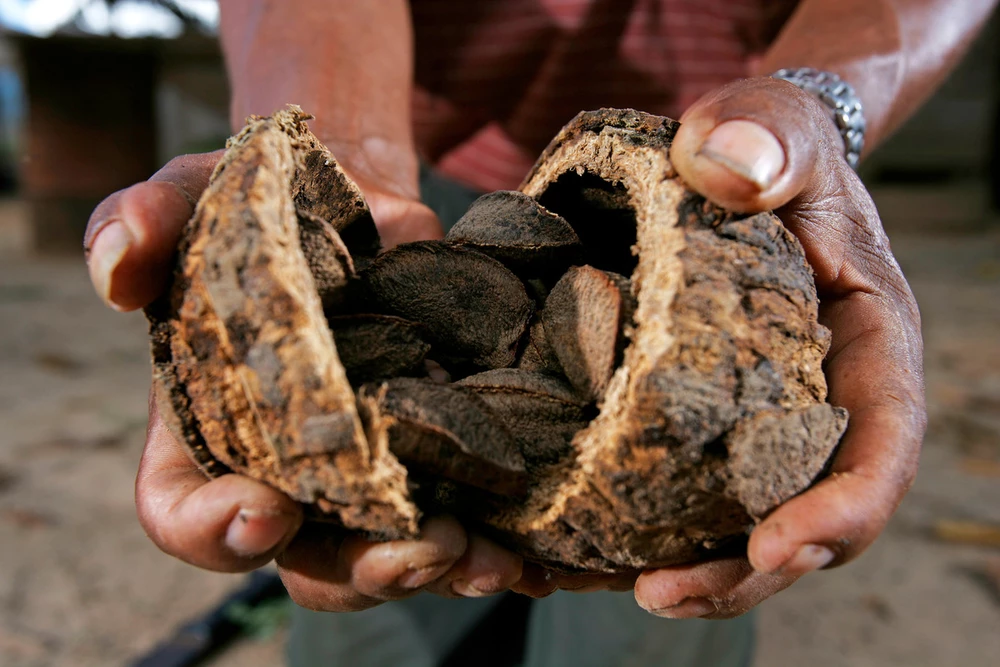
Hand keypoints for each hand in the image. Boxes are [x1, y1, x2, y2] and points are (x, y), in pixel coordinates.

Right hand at [84, 150, 522, 610]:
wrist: (355, 201)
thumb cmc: (260, 205)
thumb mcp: (195, 194)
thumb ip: (143, 220)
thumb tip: (113, 266)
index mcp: (210, 434)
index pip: (186, 516)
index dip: (216, 531)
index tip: (265, 508)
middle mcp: (291, 471)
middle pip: (311, 560)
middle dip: (363, 570)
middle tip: (418, 548)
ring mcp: (371, 469)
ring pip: (395, 554)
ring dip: (443, 570)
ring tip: (489, 558)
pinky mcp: (438, 449)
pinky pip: (466, 516)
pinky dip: (500, 544)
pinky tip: (537, 551)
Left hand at [626, 77, 924, 618]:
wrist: (735, 165)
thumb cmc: (769, 149)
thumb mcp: (775, 128)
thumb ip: (763, 137)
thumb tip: (726, 166)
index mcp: (864, 346)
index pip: (879, 444)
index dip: (843, 510)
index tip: (782, 549)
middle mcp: (811, 402)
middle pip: (798, 512)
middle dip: (740, 570)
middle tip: (662, 595)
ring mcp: (747, 421)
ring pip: (726, 520)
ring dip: (670, 569)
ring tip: (582, 584)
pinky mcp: (688, 420)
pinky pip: (665, 488)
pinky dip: (617, 527)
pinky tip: (554, 547)